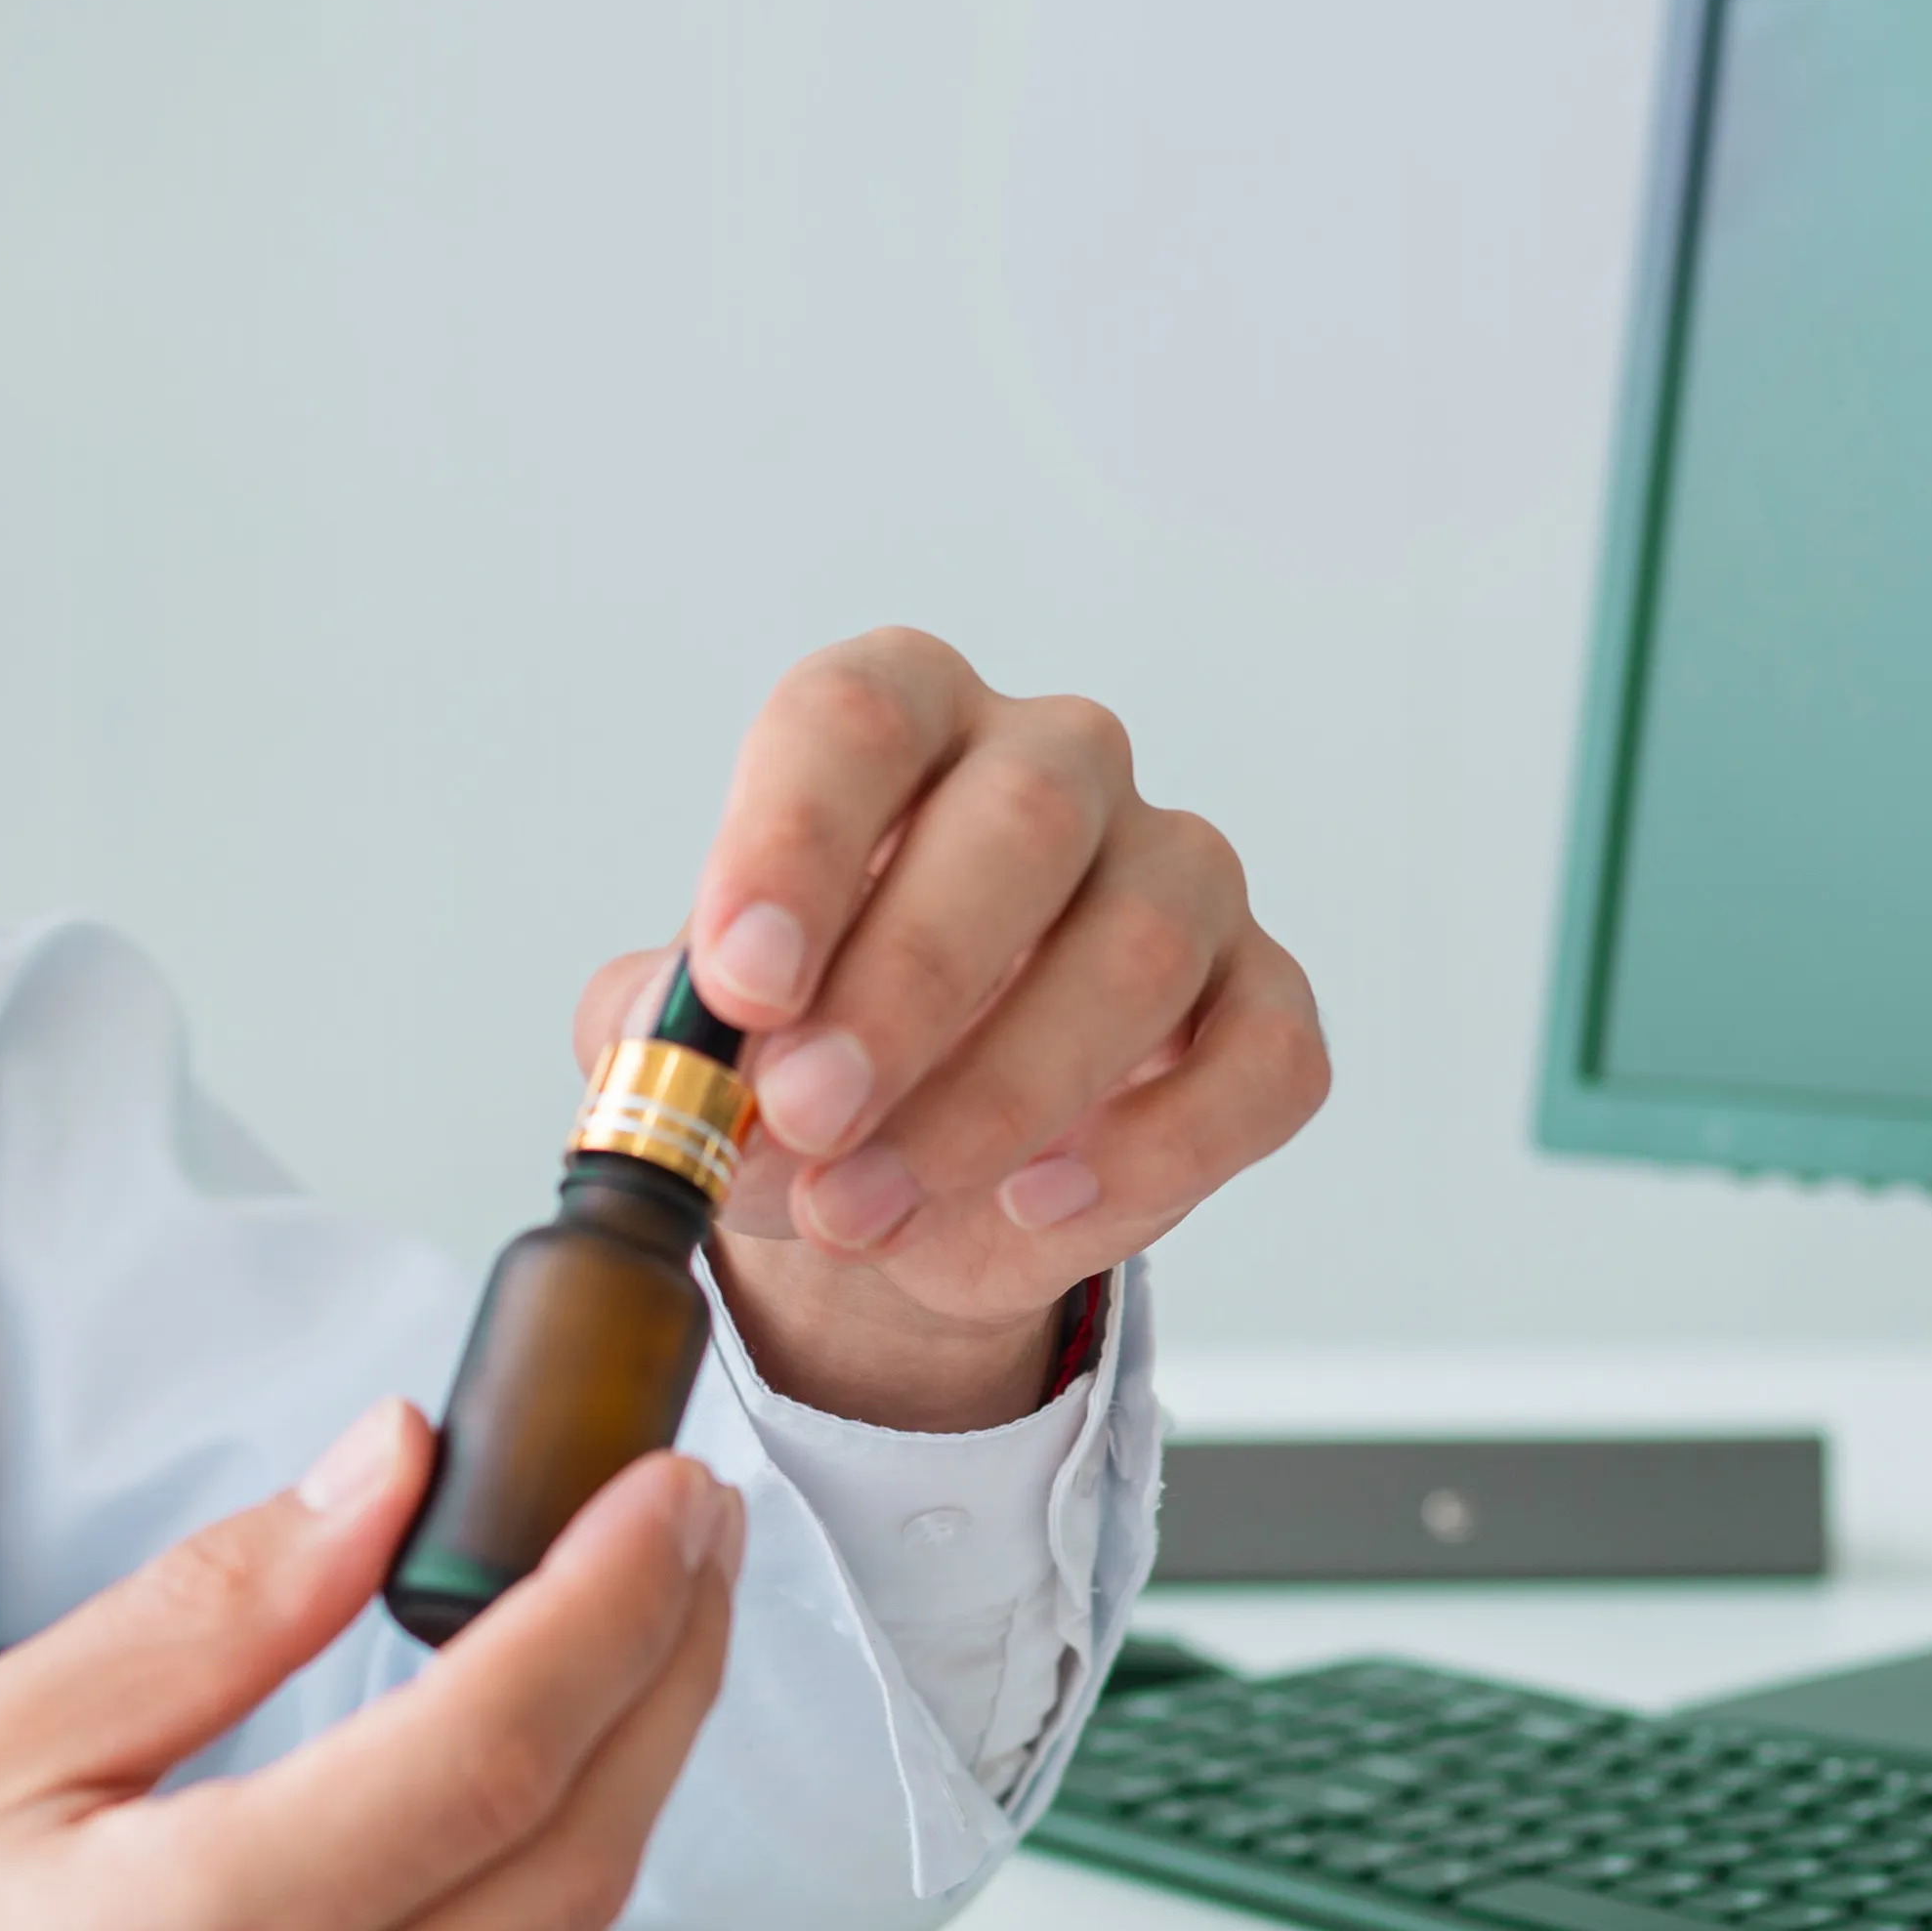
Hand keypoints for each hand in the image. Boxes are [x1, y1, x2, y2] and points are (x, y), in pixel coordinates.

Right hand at [0, 1405, 739, 1930]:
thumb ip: (209, 1612)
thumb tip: (384, 1475)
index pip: (491, 1752)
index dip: (612, 1605)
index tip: (663, 1500)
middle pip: (573, 1868)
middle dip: (657, 1682)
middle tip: (677, 1554)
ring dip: (609, 1829)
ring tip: (588, 1693)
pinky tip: (510, 1887)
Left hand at [600, 629, 1327, 1433]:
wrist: (901, 1178)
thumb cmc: (798, 1055)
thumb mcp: (697, 1042)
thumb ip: (671, 1040)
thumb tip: (695, 1073)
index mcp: (903, 723)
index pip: (859, 718)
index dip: (796, 842)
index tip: (741, 984)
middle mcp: (1057, 768)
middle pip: (1021, 820)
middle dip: (906, 985)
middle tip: (806, 1114)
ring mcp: (1179, 876)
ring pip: (1139, 952)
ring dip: (995, 1100)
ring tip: (862, 1212)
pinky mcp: (1260, 1001)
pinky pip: (1257, 1062)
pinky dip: (1150, 1153)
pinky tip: (1033, 1209)